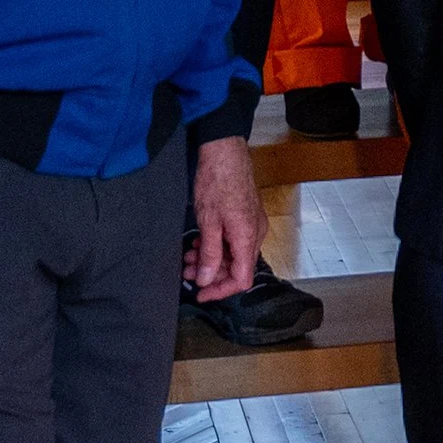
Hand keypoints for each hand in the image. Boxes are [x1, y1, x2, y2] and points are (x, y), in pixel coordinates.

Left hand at [187, 132, 264, 301]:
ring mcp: (252, 223)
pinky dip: (217, 245)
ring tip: (188, 256)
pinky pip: (234, 240)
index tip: (201, 294)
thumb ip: (210, 254)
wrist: (225, 149)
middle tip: (187, 272)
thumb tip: (207, 279)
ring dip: (212, 259)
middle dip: (212, 274)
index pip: (241, 279)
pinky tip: (200, 242)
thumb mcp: (208, 222)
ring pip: (234, 253)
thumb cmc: (218, 180)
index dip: (221, 291)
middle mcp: (255, 232)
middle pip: (237, 268)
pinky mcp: (245, 215)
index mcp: (248, 237)